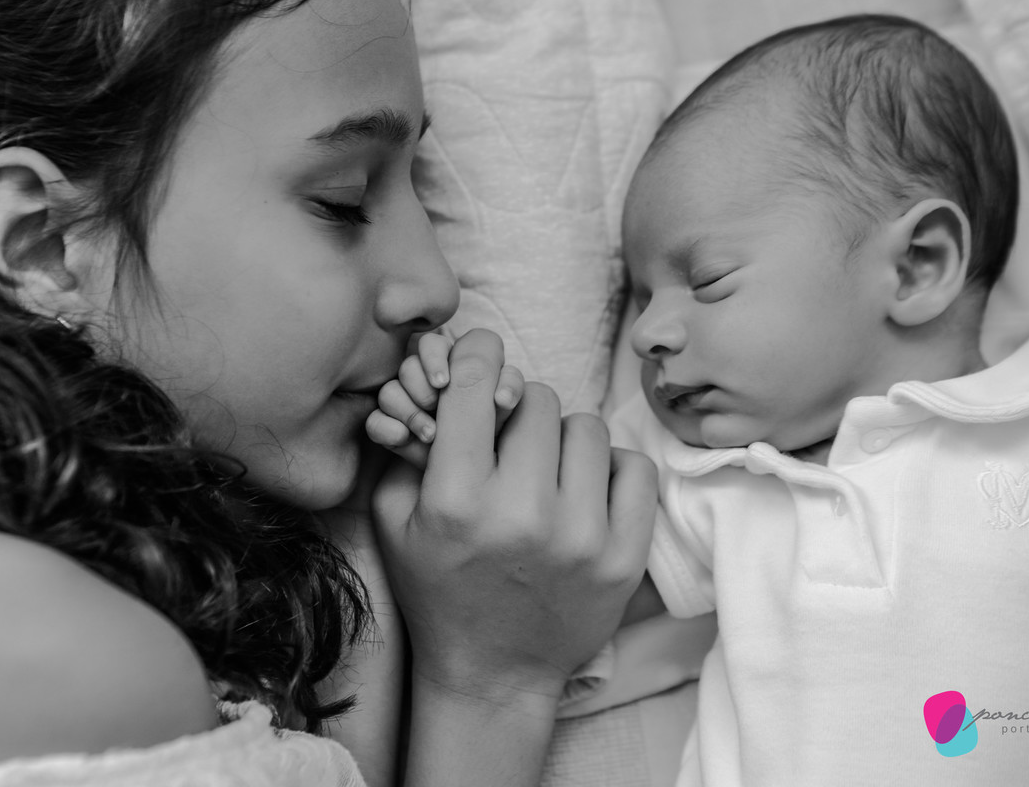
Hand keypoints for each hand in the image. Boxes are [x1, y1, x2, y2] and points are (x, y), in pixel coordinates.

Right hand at [372, 329, 656, 703]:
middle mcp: (522, 515)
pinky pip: (633, 467)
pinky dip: (608, 469)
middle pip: (536, 399)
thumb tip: (446, 372)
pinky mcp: (624, 558)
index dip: (477, 356)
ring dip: (560, 438)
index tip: (481, 355)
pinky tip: (582, 490)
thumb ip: (409, 443)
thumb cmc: (437, 589)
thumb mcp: (396, 520)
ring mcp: (581, 538)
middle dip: (517, 408)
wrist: (493, 672)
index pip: (477, 386)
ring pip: (585, 427)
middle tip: (509, 439)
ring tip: (545, 470)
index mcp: (457, 502)